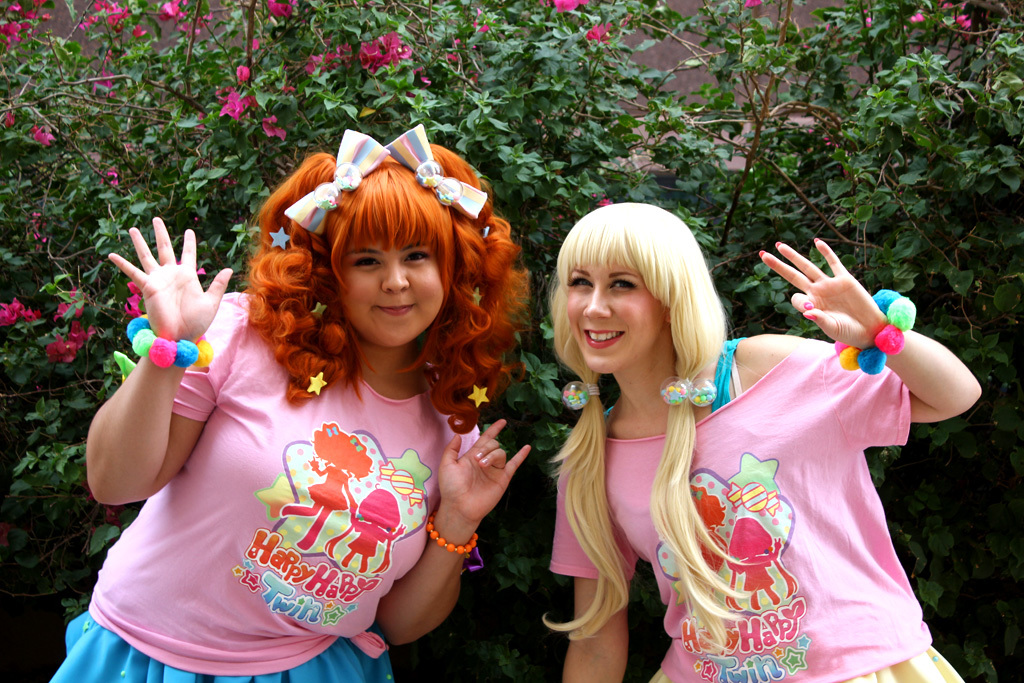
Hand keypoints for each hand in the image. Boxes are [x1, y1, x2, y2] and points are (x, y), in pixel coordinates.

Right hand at [109, 217, 231, 341]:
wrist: (180, 336)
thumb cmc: (196, 323)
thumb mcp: (211, 302)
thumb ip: (218, 285)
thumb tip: (229, 269)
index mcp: (188, 276)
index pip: (188, 254)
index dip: (189, 242)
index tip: (189, 230)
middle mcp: (171, 274)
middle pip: (165, 248)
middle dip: (161, 233)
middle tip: (156, 218)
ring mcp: (158, 280)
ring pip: (147, 255)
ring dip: (140, 242)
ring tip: (132, 228)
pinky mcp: (148, 287)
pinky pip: (133, 272)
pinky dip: (122, 263)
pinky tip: (111, 254)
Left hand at [434, 419, 529, 532]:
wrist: (460, 507)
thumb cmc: (451, 488)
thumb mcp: (446, 465)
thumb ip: (451, 449)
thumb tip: (458, 434)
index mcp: (472, 456)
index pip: (485, 439)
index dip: (493, 429)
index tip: (502, 421)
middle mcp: (485, 461)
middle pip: (494, 444)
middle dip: (487, 448)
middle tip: (477, 460)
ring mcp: (495, 470)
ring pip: (501, 453)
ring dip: (493, 455)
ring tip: (483, 465)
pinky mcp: (502, 479)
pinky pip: (514, 464)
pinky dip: (521, 456)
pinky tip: (527, 447)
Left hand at [761, 239, 886, 348]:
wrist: (870, 329)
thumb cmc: (848, 332)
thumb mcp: (832, 328)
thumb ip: (820, 320)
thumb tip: (808, 312)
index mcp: (812, 305)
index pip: (796, 298)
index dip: (801, 302)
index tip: (813, 310)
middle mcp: (817, 292)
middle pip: (793, 275)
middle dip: (778, 266)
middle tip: (762, 255)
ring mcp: (830, 284)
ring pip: (808, 266)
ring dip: (794, 256)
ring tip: (779, 246)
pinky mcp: (845, 280)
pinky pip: (833, 263)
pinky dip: (826, 252)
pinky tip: (816, 242)